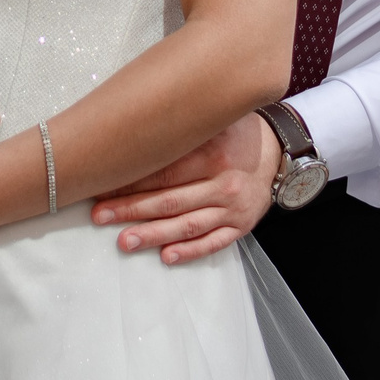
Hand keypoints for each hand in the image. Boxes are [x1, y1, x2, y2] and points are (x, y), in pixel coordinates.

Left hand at [90, 112, 279, 263]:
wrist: (279, 153)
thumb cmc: (236, 134)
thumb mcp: (214, 122)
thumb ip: (182, 129)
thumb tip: (133, 128)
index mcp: (213, 155)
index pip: (164, 172)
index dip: (131, 180)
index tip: (104, 185)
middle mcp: (223, 184)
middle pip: (170, 201)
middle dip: (131, 209)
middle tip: (100, 215)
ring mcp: (233, 209)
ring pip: (188, 225)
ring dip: (154, 235)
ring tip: (125, 241)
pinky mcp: (241, 226)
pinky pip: (213, 242)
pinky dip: (190, 251)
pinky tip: (166, 256)